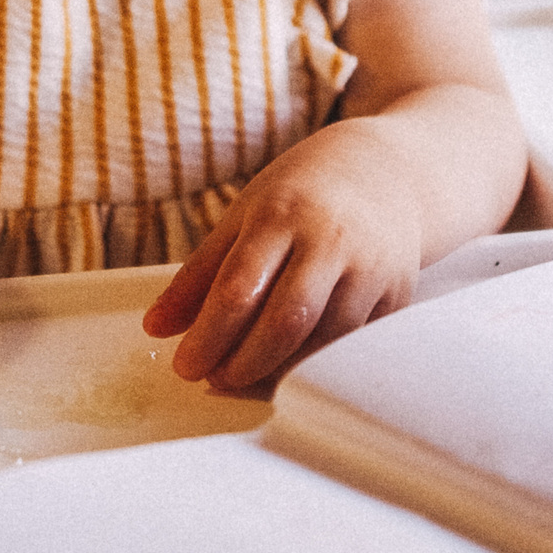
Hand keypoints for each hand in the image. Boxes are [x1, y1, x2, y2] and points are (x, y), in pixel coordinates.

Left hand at [142, 121, 424, 392]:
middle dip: (243, 363)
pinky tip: (287, 371)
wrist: (387, 172)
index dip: (209, 336)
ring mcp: (370, 270)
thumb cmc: (301, 194)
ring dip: (279, 372)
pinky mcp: (396, 297)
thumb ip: (200, 272)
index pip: (240, 287)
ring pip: (324, 342)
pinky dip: (316, 368)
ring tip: (244, 379)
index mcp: (282, 215)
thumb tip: (156, 327)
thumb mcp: (244, 215)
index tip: (185, 367)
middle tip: (212, 380)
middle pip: (285, 321)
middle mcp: (330, 241)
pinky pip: (352, 347)